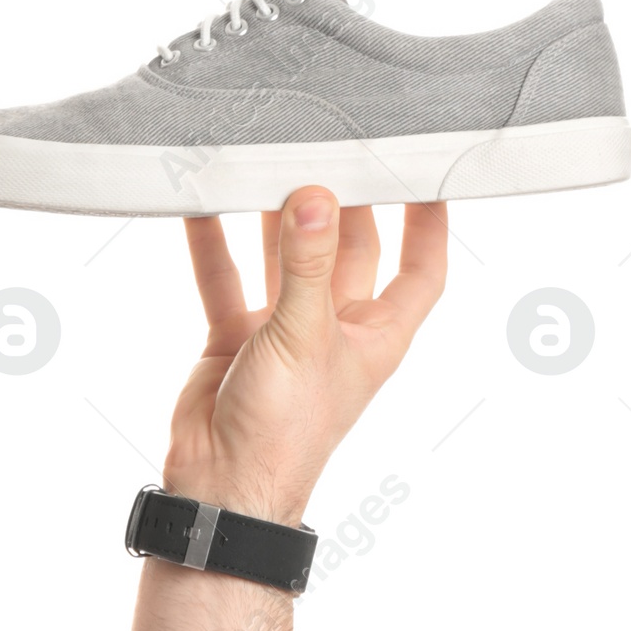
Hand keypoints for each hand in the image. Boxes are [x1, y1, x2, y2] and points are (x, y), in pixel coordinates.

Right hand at [164, 187, 447, 524]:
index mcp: (376, 336)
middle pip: (349, 248)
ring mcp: (285, 331)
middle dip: (340, 201)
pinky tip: (200, 204)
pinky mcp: (237, 337)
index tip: (429, 171)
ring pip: (285, 257)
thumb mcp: (303, 338)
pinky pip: (227, 279)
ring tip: (264, 159)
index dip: (431, 224)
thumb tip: (315, 197)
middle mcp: (335, 328)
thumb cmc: (283, 433)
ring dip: (275, 215)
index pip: (422, 270)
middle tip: (328, 143)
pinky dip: (214, 243)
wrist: (223, 487)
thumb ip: (305, 265)